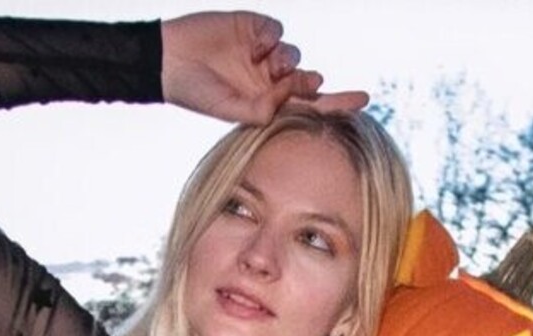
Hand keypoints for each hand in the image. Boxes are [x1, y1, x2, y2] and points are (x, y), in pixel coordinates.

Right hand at [161, 11, 367, 124]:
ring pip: (293, 55)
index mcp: (266, 106)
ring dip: (287, 61)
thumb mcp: (229, 110)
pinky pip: (277, 31)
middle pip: (308, 81)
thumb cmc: (194, 92)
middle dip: (313, 83)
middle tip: (310, 83)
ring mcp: (261, 54)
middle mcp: (267, 81)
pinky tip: (255, 46)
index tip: (364, 101)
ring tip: (268, 66)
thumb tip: (288, 97)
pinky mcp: (253, 27)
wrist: (168, 60)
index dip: (337, 104)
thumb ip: (260, 110)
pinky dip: (272, 38)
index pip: (308, 108)